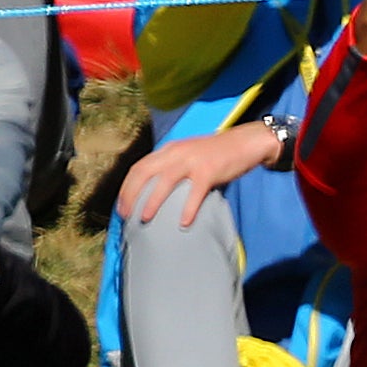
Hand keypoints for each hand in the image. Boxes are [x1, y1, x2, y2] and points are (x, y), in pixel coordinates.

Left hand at [119, 122, 282, 229]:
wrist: (245, 143)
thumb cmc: (217, 154)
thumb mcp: (189, 155)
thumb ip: (174, 167)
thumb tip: (158, 190)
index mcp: (168, 150)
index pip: (139, 167)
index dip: (126, 187)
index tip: (121, 206)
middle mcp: (175, 152)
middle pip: (144, 173)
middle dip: (130, 194)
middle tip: (125, 215)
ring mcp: (192, 161)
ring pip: (164, 182)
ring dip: (152, 201)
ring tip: (145, 219)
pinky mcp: (209, 171)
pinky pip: (195, 193)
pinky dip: (188, 209)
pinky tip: (183, 223)